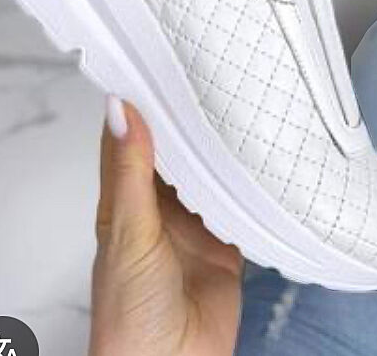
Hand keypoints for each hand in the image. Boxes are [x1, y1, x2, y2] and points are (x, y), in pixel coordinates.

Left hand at [88, 97, 243, 355]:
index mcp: (125, 198)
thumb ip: (129, 173)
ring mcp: (193, 222)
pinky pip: (237, 200)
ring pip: (206, 171)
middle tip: (204, 77)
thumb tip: (120, 110)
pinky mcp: (225, 240)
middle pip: (172, 151)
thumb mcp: (129, 233)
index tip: (153, 66)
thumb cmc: (131, 310)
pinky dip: (246, 180)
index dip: (137, 103)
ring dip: (216, 147)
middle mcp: (158, 205)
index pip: (128, 138)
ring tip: (233, 105)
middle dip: (183, 120)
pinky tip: (257, 154)